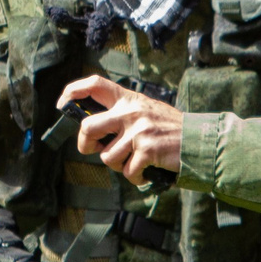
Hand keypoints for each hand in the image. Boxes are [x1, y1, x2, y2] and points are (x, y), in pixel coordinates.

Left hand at [62, 73, 182, 182]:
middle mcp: (130, 111)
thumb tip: (92, 130)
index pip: (95, 84)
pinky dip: (135, 177)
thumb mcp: (145, 110)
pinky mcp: (147, 149)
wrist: (198, 139)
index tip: (62, 103)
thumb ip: (121, 114)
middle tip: (94, 150)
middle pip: (88, 127)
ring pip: (107, 157)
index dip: (73, 91)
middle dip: (85, 144)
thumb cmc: (169, 128)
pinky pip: (127, 171)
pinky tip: (145, 171)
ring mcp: (138, 130)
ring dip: (119, 165)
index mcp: (128, 99)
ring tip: (134, 161)